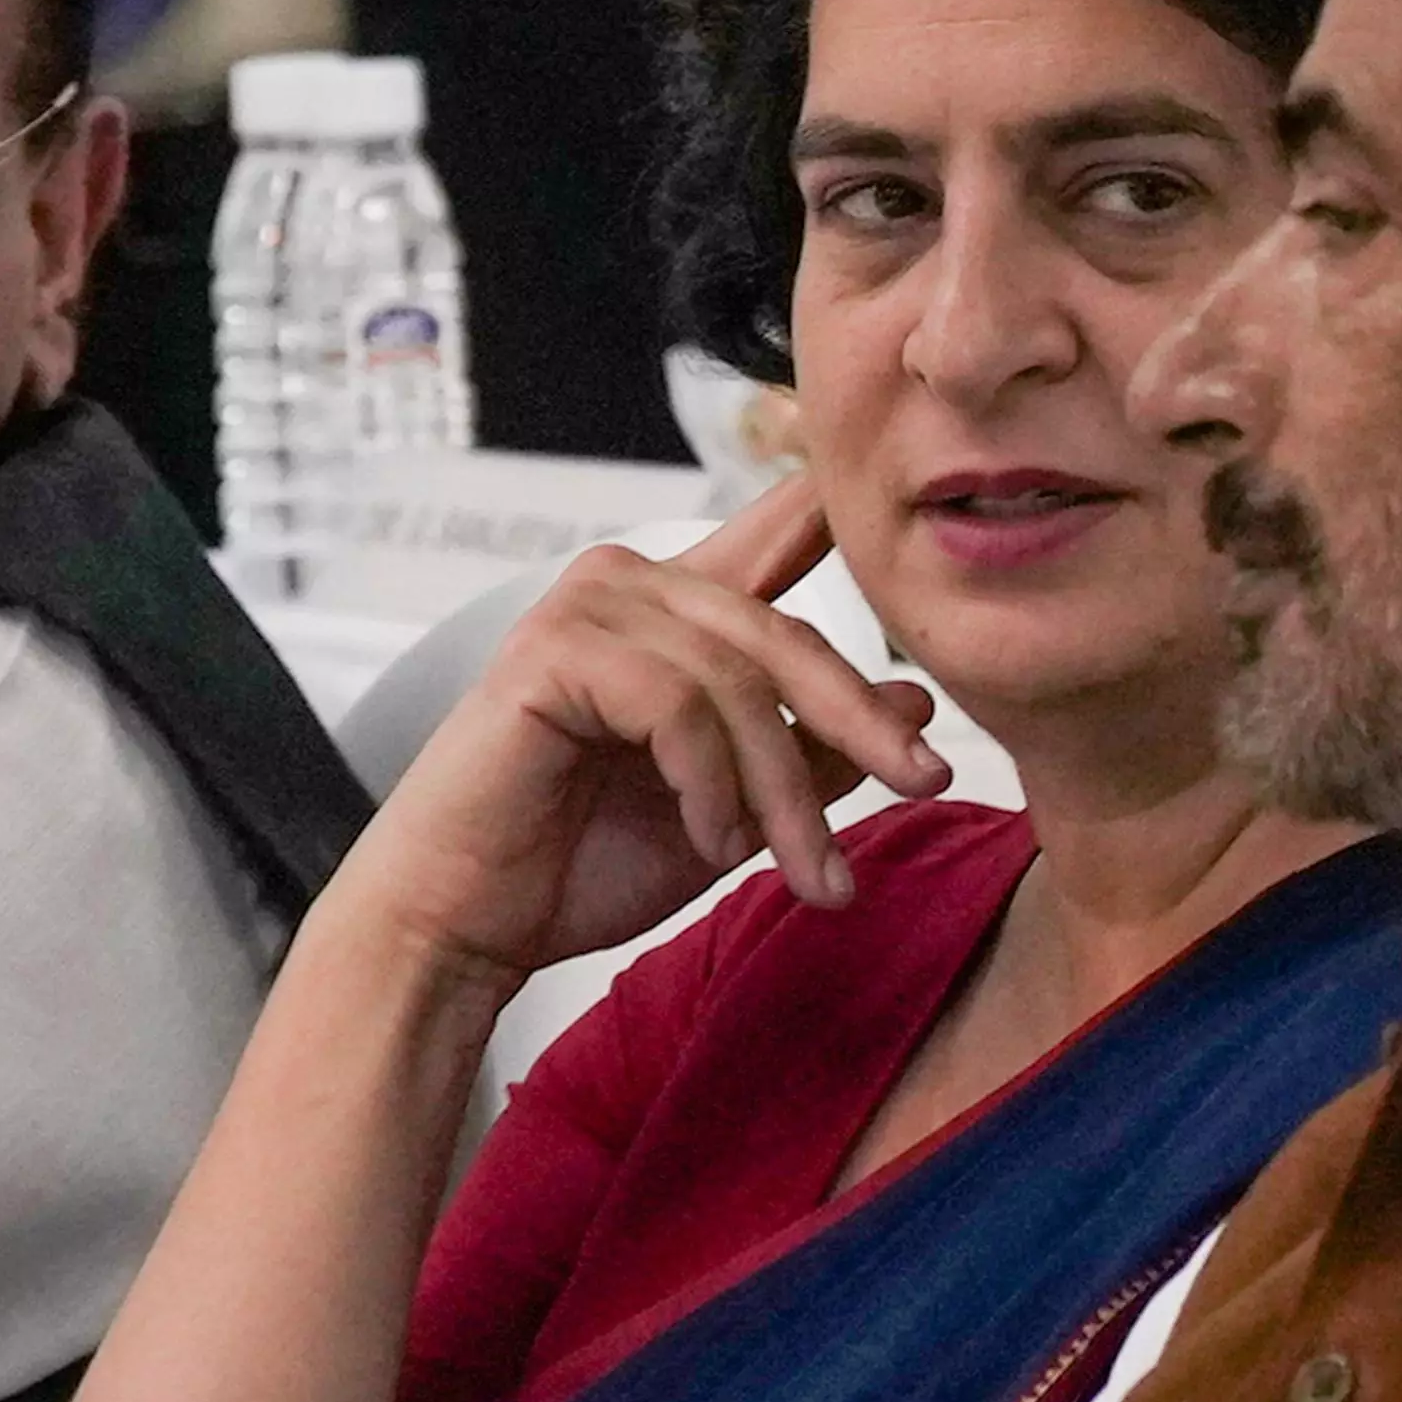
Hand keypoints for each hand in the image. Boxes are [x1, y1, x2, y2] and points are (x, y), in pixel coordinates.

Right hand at [336, 476, 952, 984]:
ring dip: (784, 791)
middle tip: (926, 784)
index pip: (778, 535)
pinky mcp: (550, 651)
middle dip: (863, 724)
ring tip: (796, 868)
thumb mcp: (741, 807)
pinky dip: (710, 785)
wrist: (474, 922)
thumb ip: (818, 750)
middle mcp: (632, 586)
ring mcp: (586, 608)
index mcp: (678, 611)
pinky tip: (709, 841)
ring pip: (742, 685)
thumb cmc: (587, 861)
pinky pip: (679, 708)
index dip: (838, 506)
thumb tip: (916, 701)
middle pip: (789, 636)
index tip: (917, 479)